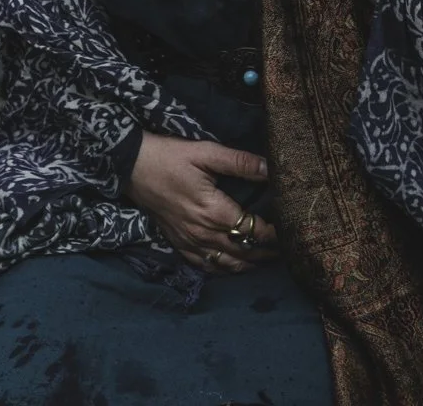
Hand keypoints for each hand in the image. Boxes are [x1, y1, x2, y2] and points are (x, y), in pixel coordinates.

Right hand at [125, 132, 278, 271]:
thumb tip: (270, 167)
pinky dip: (223, 269)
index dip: (274, 234)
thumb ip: (239, 162)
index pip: (253, 230)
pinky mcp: (178, 243)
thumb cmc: (170, 156)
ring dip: (248, 264)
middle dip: (266, 252)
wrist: (131, 166)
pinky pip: (204, 265)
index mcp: (214, 211)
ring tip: (266, 260)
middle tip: (286, 250)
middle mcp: (203, 233)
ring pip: (226, 263)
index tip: (290, 231)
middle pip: (243, 251)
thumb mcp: (205, 152)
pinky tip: (233, 266)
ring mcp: (189, 242)